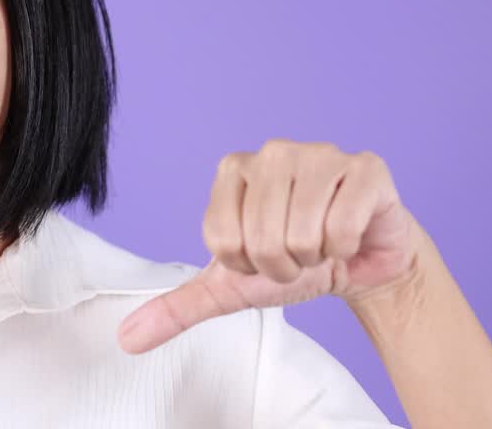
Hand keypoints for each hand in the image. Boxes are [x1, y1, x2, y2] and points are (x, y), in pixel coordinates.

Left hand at [117, 139, 418, 354]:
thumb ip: (178, 307)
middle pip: (262, 238)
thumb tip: (127, 338)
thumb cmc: (294, 260)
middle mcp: (271, 153)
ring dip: (315, 257)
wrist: (361, 262)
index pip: (222, 239)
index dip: (248, 265)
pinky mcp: (364, 167)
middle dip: (283, 265)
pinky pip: (342, 226)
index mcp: (231, 169)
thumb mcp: (230, 286)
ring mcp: (319, 153)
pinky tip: (348, 236)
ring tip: (322, 244)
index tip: (265, 255)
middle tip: (298, 253)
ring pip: (301, 235)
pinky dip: (346, 248)